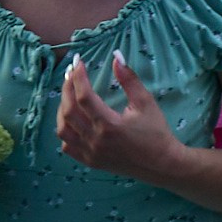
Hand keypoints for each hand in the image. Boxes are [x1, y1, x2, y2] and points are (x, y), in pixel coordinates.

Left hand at [57, 52, 176, 179]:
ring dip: (62, 109)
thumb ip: (129, 79)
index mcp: (109, 125)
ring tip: (69, 94)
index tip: (79, 62)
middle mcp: (95, 140)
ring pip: (63, 129)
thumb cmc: (155, 132)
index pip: (84, 97)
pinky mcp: (90, 162)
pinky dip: (65, 130)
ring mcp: (90, 153)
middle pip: (69, 111)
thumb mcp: (145, 102)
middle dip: (67, 88)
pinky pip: (67, 145)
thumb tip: (116, 57)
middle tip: (71, 73)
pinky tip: (72, 119)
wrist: (160, 164)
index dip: (78, 77)